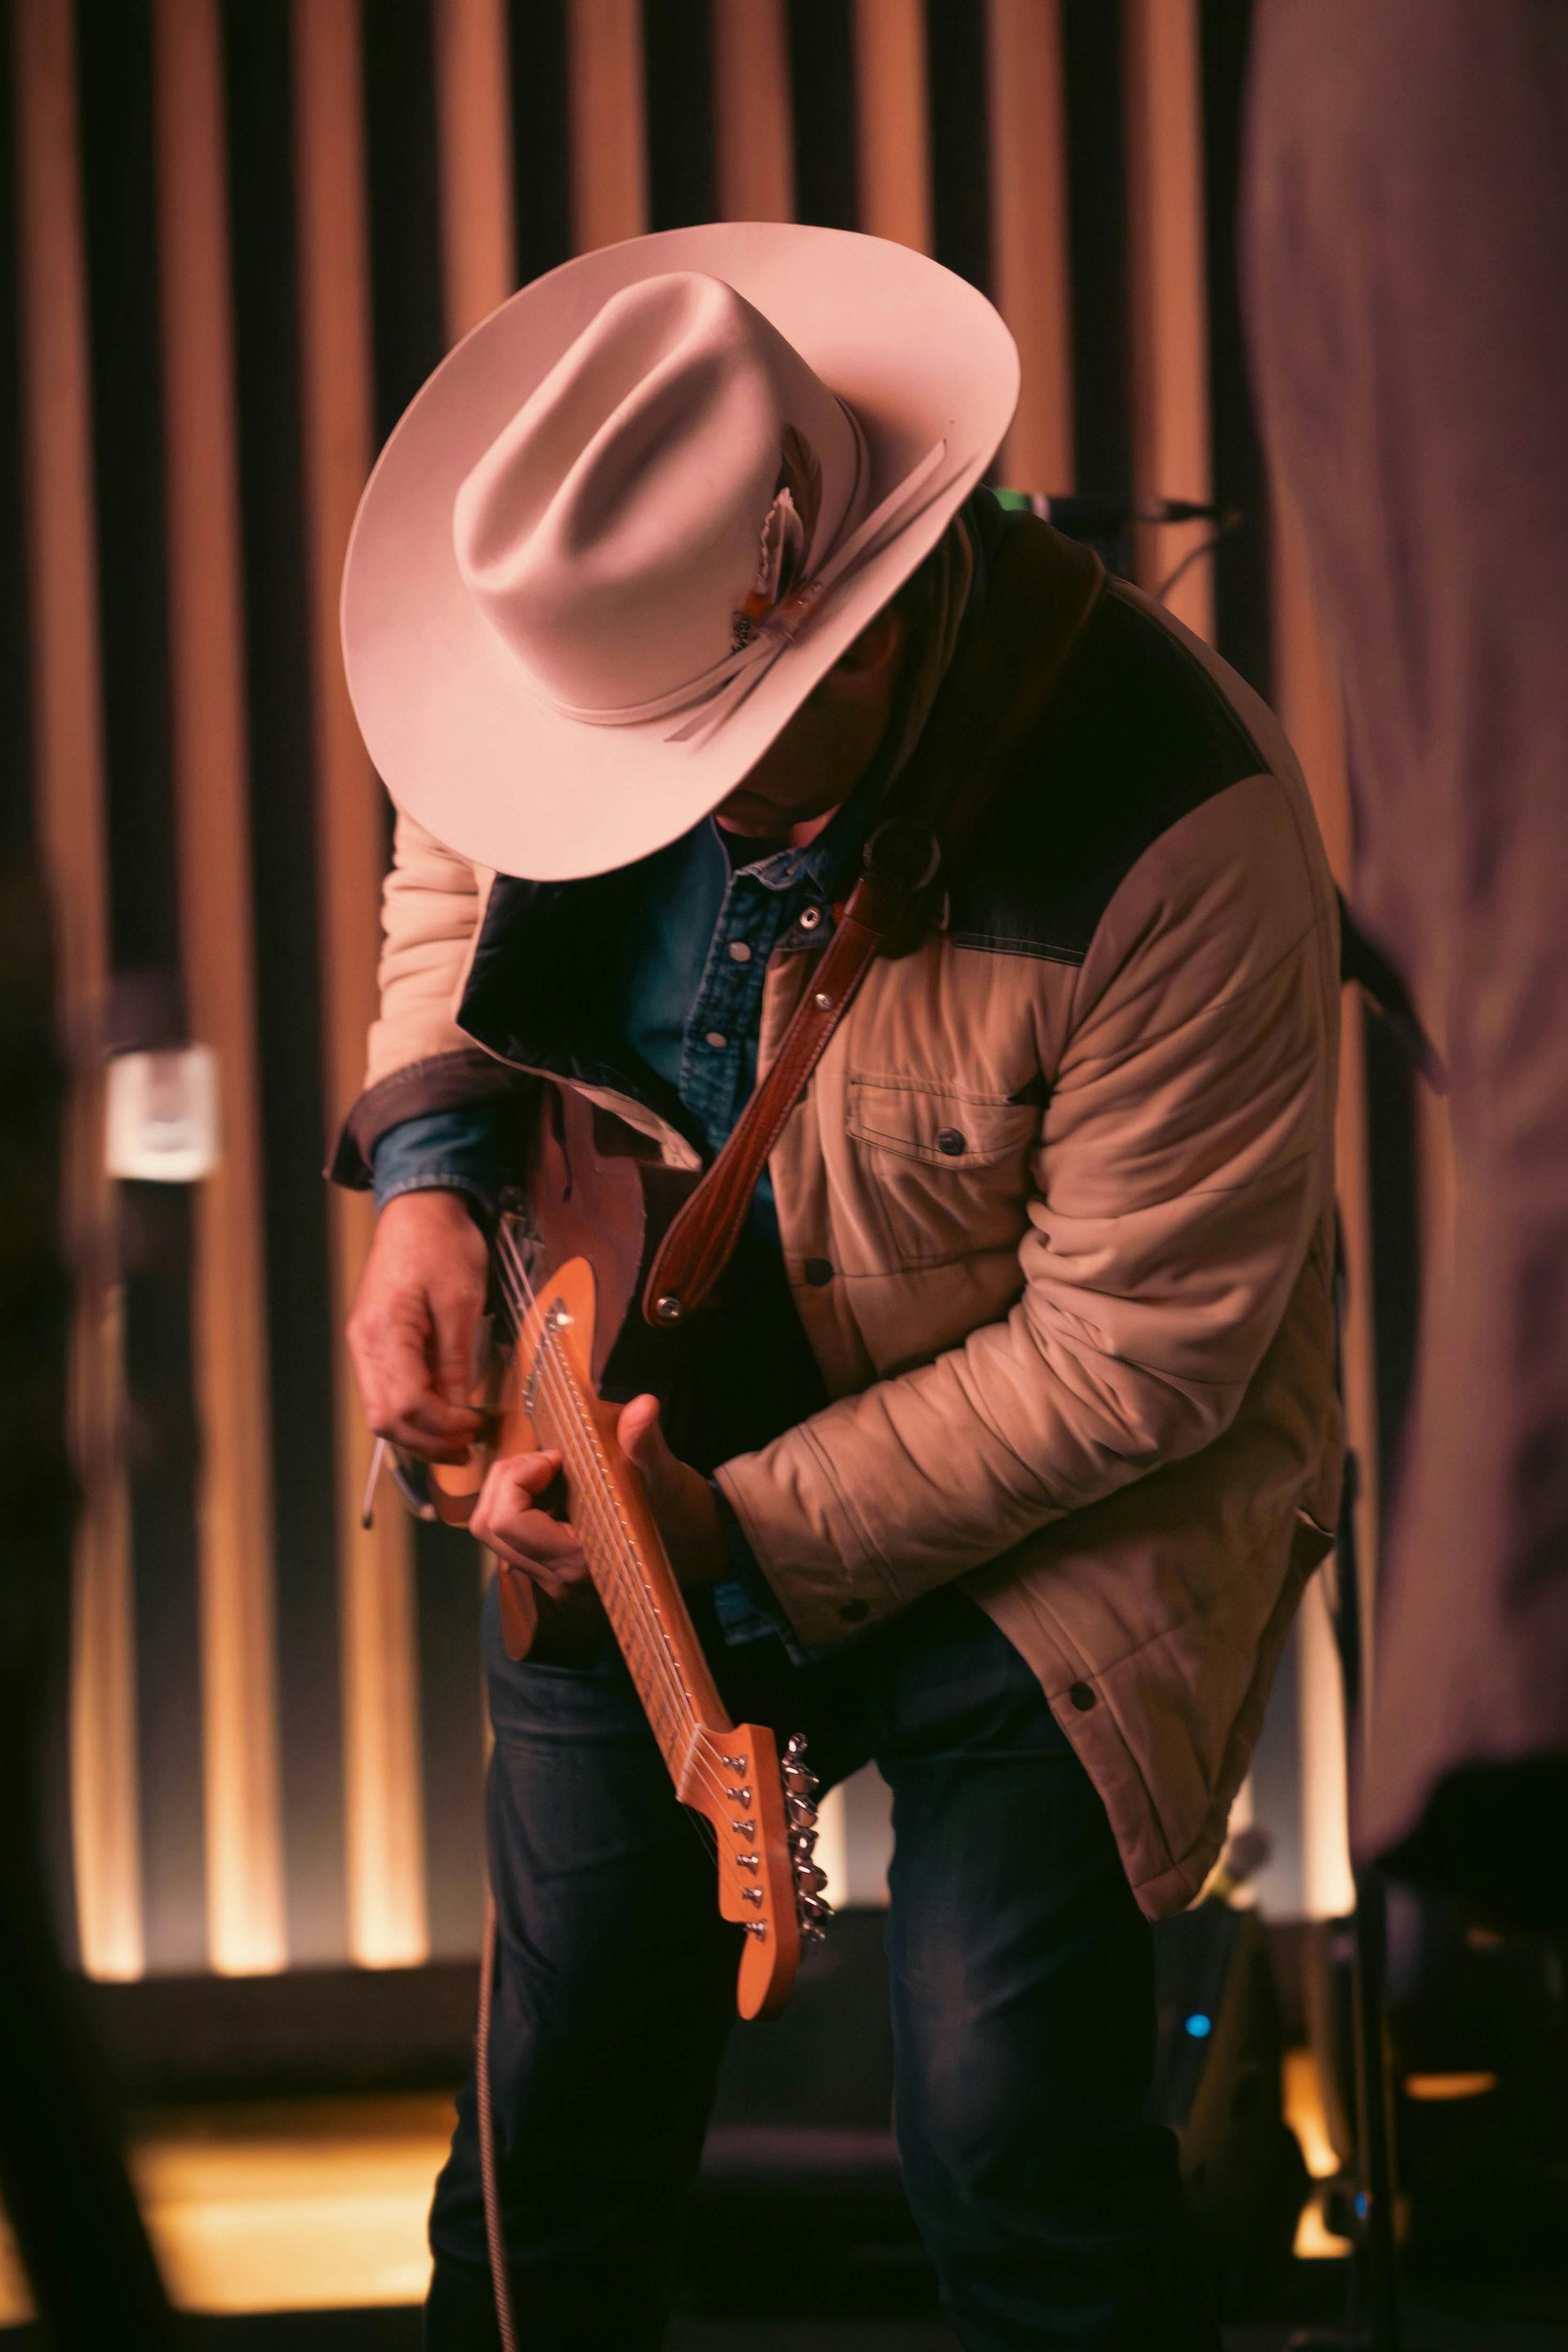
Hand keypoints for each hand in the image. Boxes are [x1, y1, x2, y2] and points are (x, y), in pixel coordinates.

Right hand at [347, 1190, 489, 1463]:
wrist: (419, 1208)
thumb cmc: (443, 1245)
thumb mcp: (461, 1301)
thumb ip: (456, 1360)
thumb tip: (461, 1410)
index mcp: (383, 1333)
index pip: (407, 1404)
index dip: (443, 1426)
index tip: (477, 1426)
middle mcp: (364, 1345)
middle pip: (386, 1419)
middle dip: (427, 1442)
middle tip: (468, 1447)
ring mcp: (363, 1345)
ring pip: (380, 1412)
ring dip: (418, 1434)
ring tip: (457, 1439)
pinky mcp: (371, 1343)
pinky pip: (384, 1393)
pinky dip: (411, 1414)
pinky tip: (440, 1416)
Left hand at [469, 1394, 724, 1596]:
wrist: (707, 1551)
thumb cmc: (686, 1516)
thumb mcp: (669, 1478)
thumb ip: (646, 1446)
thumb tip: (643, 1405)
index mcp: (579, 1561)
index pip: (506, 1520)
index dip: (519, 1477)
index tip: (557, 1457)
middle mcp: (557, 1580)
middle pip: (488, 1525)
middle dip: (508, 1481)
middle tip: (549, 1461)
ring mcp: (552, 1581)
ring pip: (495, 1532)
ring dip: (512, 1492)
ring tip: (553, 1474)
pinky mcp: (552, 1574)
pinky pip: (513, 1537)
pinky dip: (523, 1506)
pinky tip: (558, 1492)